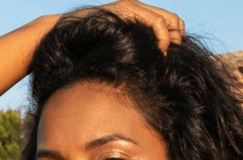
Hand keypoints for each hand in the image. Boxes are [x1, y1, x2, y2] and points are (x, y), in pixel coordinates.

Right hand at [68, 0, 184, 53]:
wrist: (64, 38)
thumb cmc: (87, 52)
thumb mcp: (118, 53)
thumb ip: (136, 54)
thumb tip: (156, 70)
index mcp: (137, 19)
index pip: (171, 25)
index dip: (176, 42)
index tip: (168, 60)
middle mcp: (138, 8)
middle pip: (176, 21)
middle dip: (178, 41)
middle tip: (168, 59)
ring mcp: (133, 6)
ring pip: (170, 21)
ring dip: (171, 41)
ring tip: (162, 57)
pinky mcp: (128, 9)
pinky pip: (157, 23)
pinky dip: (162, 39)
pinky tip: (157, 52)